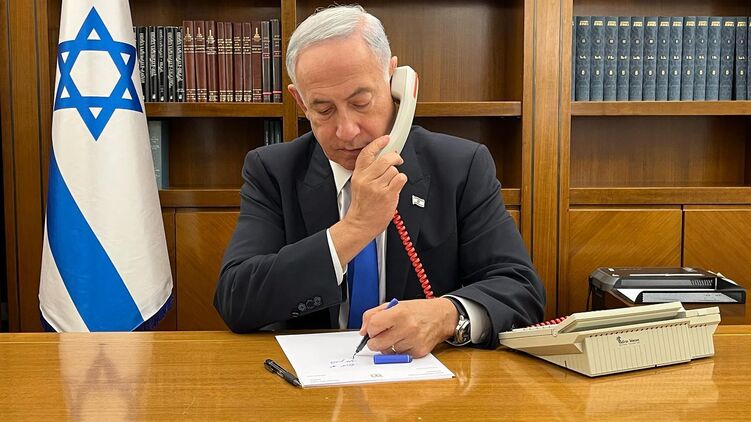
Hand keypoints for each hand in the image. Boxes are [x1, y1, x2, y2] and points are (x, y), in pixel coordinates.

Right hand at [330, 135, 407, 264]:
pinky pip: (400, 179)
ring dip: (396, 174)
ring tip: (391, 182)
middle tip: (397, 160)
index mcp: (358, 175)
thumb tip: (384, 159)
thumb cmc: (362, 206)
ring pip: (394, 169)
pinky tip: (395, 187)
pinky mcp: (387, 194)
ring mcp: (377, 187)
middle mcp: (367, 179)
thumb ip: (368, 172)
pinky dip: (401, 181)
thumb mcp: (359, 185)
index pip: (367, 153)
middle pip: (385, 159)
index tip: (385, 139)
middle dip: (395, 157)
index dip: (378, 143)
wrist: (360, 224)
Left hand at [359, 298, 458, 357]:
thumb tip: (362, 331)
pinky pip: (400, 356)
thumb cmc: (417, 310)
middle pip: (377, 344)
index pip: (373, 326)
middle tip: (380, 336)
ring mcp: (414, 341)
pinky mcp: (419, 351)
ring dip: (389, 346)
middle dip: (375, 342)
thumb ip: (374, 315)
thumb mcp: (395, 305)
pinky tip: (407, 340)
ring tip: (399, 335)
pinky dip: (400, 350)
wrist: (442, 316)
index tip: (373, 329)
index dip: (370, 329)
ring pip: (388, 352)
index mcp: (399, 312)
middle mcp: (407, 327)